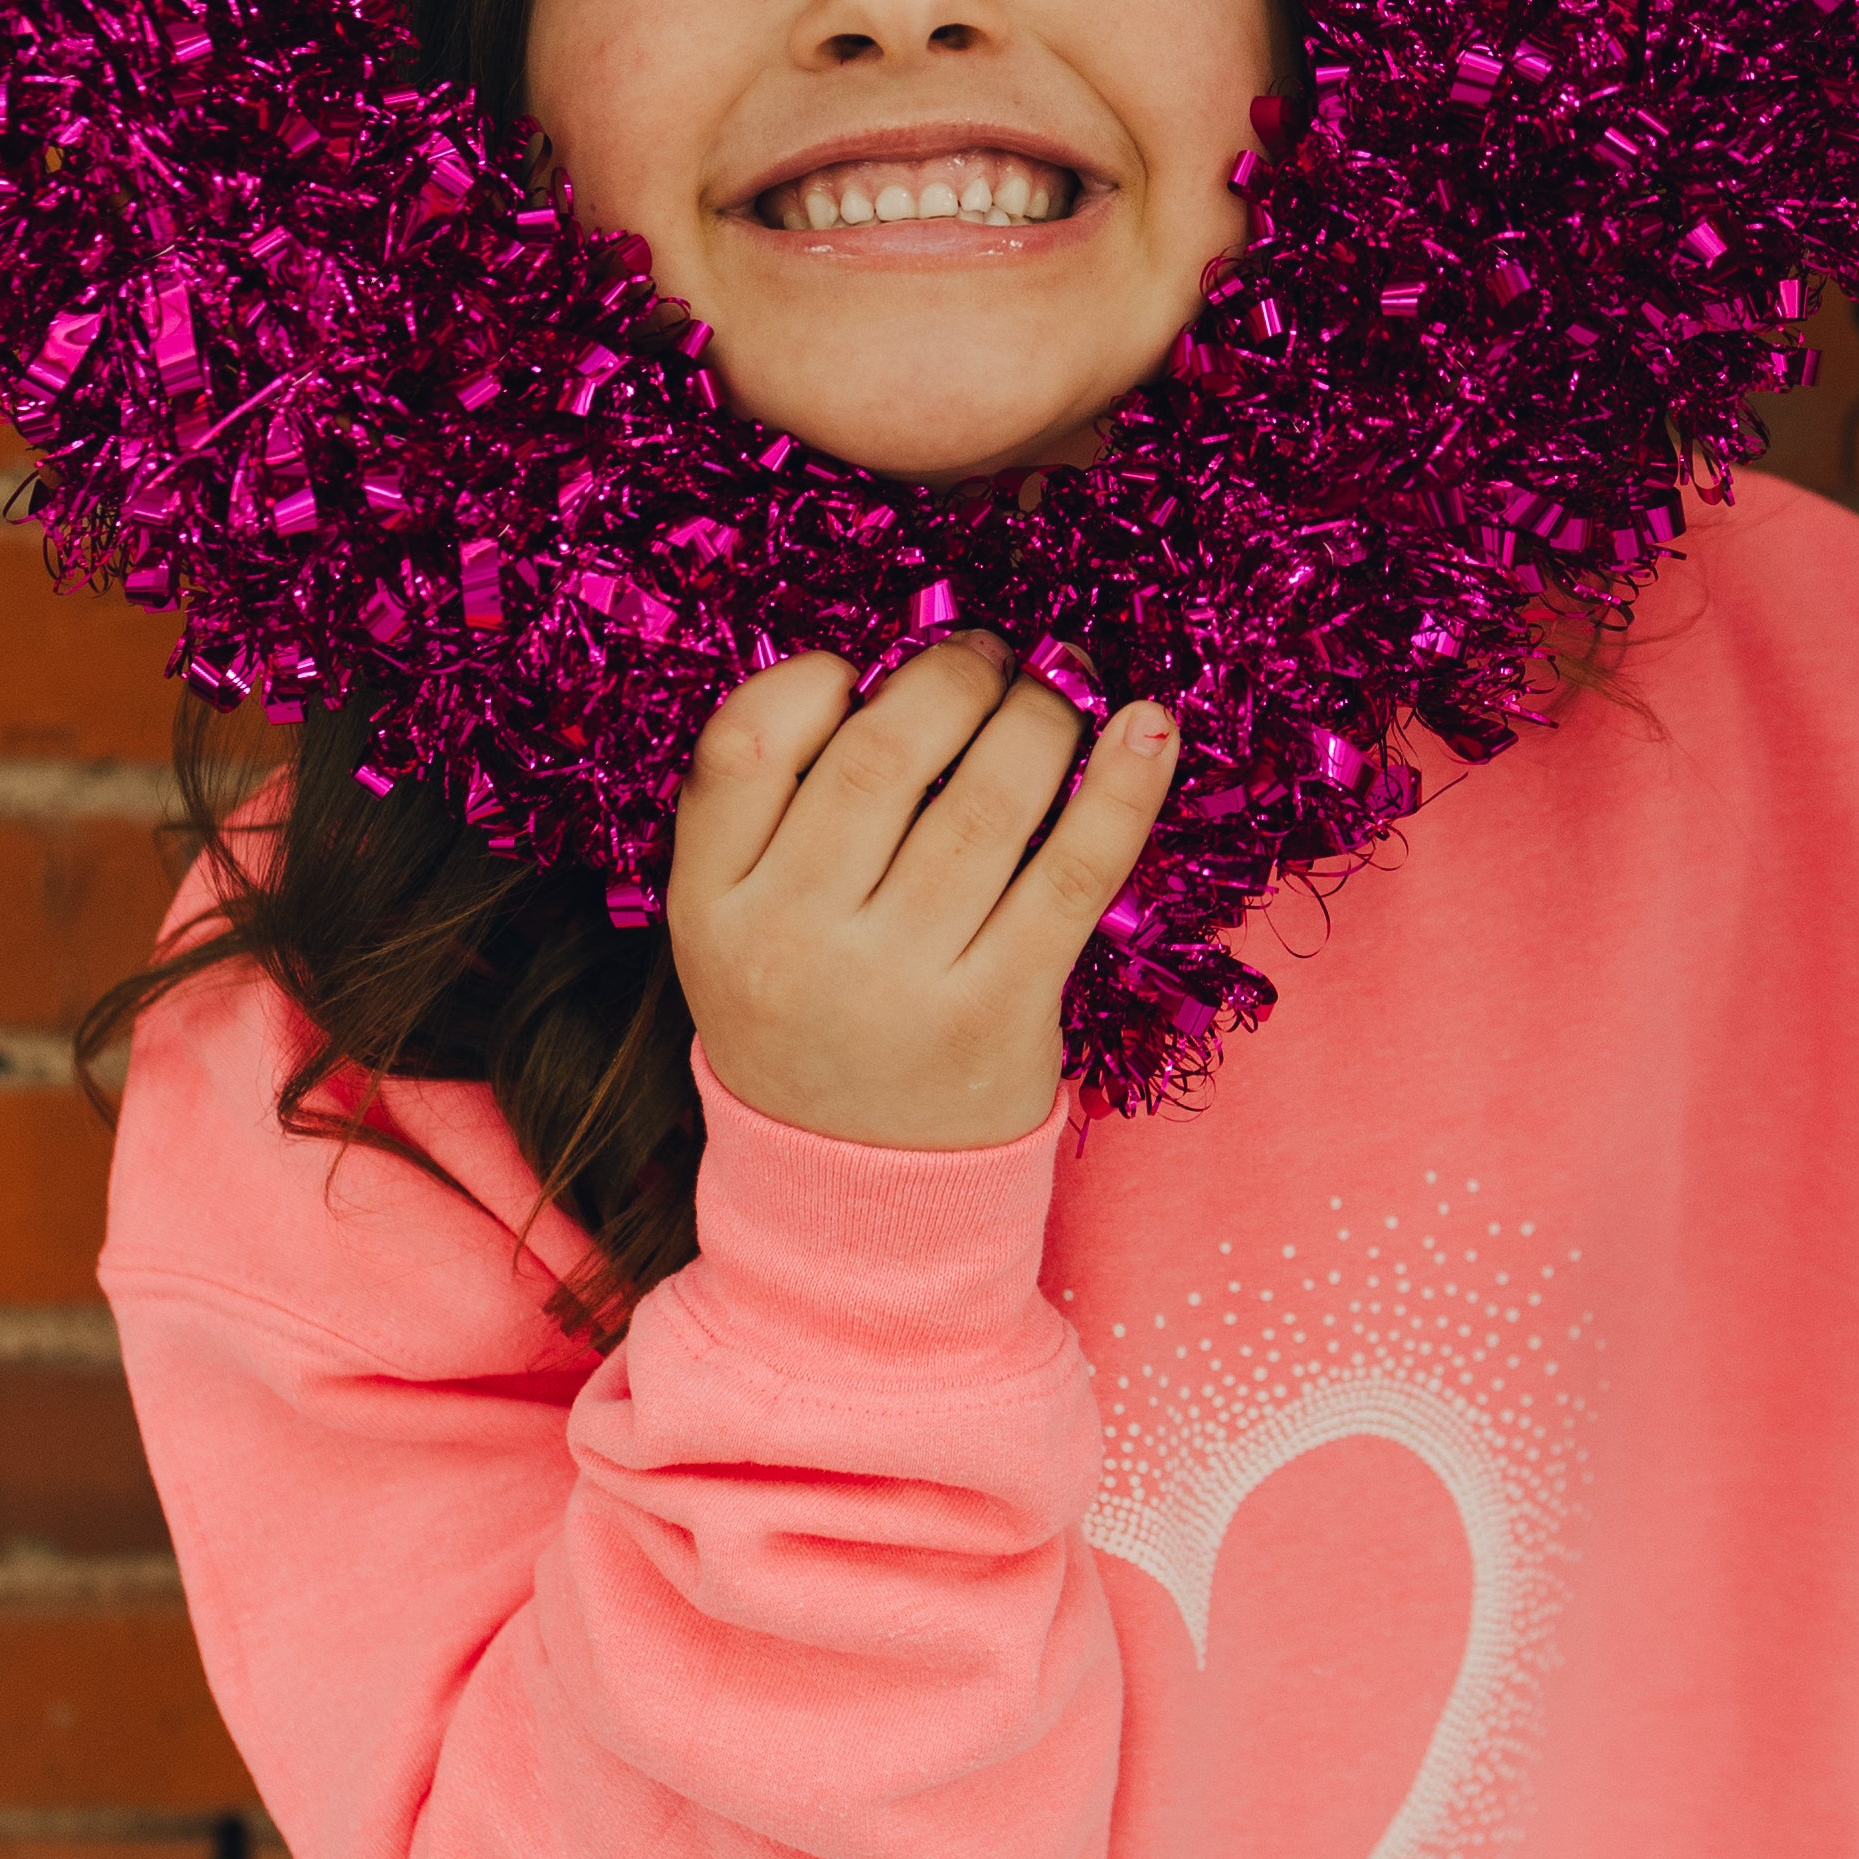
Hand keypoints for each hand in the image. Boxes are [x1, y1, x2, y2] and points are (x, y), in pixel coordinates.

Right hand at [666, 635, 1179, 1148]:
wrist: (856, 1200)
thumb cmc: (810, 1025)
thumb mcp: (738, 931)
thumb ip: (775, 816)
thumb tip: (899, 668)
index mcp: (708, 907)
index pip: (744, 745)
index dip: (813, 679)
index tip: (866, 670)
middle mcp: (789, 942)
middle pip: (881, 757)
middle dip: (954, 677)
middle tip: (994, 657)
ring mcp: (894, 984)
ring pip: (984, 802)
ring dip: (1041, 717)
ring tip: (1061, 693)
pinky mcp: (996, 1016)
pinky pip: (1070, 873)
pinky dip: (1121, 789)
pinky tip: (1150, 727)